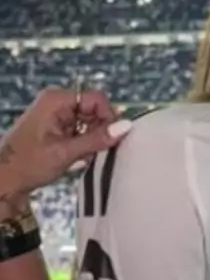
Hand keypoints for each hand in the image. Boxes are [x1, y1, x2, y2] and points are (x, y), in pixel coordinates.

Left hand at [0, 87, 132, 199]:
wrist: (4, 180)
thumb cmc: (28, 164)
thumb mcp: (65, 153)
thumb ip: (96, 139)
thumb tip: (126, 127)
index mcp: (56, 100)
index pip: (96, 99)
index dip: (108, 117)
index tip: (111, 140)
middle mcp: (57, 103)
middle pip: (94, 111)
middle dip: (100, 131)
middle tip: (96, 152)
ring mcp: (56, 116)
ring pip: (89, 124)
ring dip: (92, 141)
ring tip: (83, 158)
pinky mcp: (57, 130)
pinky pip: (80, 133)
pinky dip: (84, 146)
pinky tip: (78, 159)